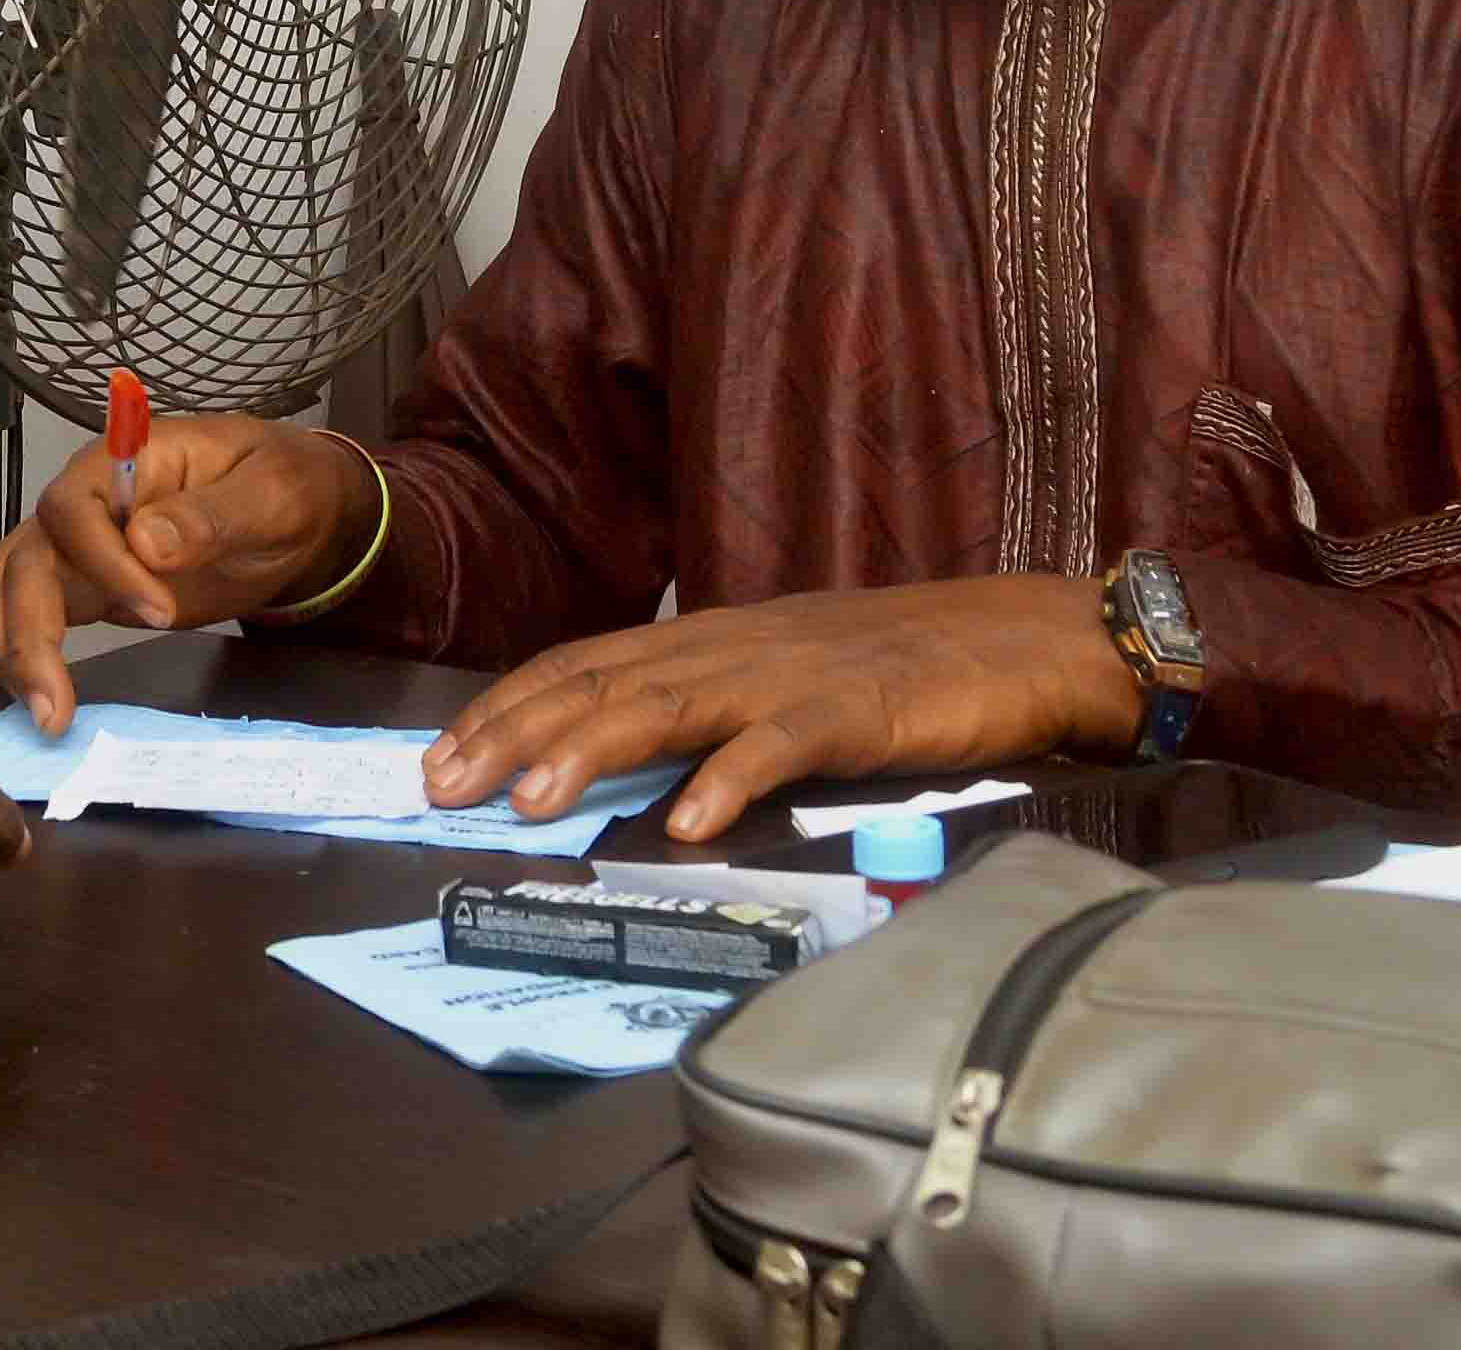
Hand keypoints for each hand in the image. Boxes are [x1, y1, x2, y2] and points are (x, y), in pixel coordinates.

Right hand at [0, 415, 373, 733]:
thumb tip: (144, 543)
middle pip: (23, 560)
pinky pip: (29, 615)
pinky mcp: (85, 589)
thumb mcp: (270, 495)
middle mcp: (84, 504)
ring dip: (8, 650)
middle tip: (56, 710)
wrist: (295, 511)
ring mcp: (77, 549)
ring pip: (5, 588)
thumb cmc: (285, 488)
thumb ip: (211, 515)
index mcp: (123, 464)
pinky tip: (46, 703)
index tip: (161, 614)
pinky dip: (23, 657)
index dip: (103, 564)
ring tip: (43, 716)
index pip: (73, 509)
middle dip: (28, 635)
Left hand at [422, 577, 1146, 842]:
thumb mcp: (780, 679)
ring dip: (591, 752)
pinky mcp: (855, 708)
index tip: (440, 756)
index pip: (583, 664)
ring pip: (668, 705)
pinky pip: (782, 744)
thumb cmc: (899, 667)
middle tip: (440, 785)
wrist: (1020, 638)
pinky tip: (688, 822)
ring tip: (528, 799)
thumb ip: (709, 711)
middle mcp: (730, 645)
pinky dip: (730, 779)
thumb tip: (629, 765)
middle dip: (513, 733)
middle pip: (601, 684)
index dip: (508, 706)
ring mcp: (789, 674)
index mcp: (708, 637)